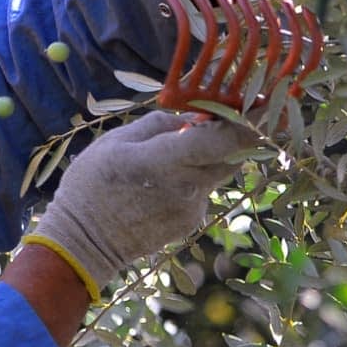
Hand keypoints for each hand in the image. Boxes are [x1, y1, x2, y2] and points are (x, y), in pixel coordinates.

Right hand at [25, 112, 256, 295]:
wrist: (82, 244)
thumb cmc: (91, 186)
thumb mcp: (114, 142)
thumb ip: (158, 125)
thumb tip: (191, 117)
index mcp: (164, 160)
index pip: (224, 138)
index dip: (249, 119)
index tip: (263, 102)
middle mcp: (186, 186)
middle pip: (233, 154)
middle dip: (232, 135)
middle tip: (217, 121)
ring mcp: (191, 208)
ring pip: (217, 172)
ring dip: (207, 158)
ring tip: (169, 158)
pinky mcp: (190, 223)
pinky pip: (202, 192)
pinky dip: (191, 181)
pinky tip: (158, 188)